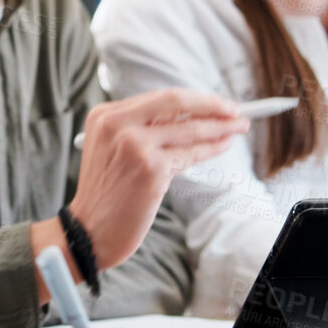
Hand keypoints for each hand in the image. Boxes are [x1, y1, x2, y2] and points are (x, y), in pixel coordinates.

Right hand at [34, 90, 245, 292]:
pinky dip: (211, 149)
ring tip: (238, 127)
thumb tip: (191, 114)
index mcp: (105, 114)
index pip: (159, 98)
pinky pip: (190, 154)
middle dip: (212, 104)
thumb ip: (140, 127)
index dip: (193, 99)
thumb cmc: (106, 192)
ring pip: (189, 129)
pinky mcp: (151, 169)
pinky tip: (223, 146)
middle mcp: (117, 124)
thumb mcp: (111, 147)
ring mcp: (134, 145)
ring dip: (220, 127)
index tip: (216, 103)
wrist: (90, 230)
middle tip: (235, 110)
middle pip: (176, 103)